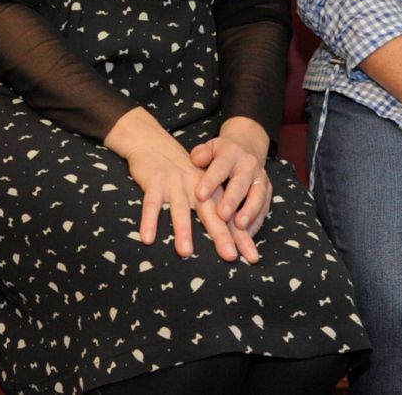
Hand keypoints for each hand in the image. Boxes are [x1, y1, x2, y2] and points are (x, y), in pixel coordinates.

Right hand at [108, 109, 241, 261]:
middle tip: (230, 256)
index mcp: (211, 191)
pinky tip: (148, 238)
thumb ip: (211, 212)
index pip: (229, 217)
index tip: (252, 258)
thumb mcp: (199, 189)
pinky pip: (151, 203)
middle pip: (210, 213)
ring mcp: (175, 184)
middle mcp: (196, 187)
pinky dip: (149, 220)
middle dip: (221, 235)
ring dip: (183, 230)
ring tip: (185, 253)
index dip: (241, 237)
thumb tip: (230, 244)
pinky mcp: (155, 181)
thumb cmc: (179, 174)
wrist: (153, 144)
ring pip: (180, 209)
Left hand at [189, 119, 270, 263]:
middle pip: (241, 183)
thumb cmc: (220, 155)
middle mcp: (248, 165)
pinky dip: (257, 221)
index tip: (200, 195)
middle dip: (232, 200)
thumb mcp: (209, 148)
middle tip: (222, 215)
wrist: (246, 149)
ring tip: (239, 226)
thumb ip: (201, 154)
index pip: (220, 167)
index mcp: (231, 153)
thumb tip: (197, 159)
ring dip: (249, 212)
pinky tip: (248, 234)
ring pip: (258, 196)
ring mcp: (260, 178)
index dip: (210, 181)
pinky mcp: (268, 191)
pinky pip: (264, 208)